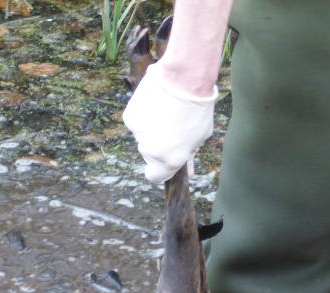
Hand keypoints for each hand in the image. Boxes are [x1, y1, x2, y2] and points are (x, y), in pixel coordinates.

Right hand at [123, 62, 216, 183]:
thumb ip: (188, 152)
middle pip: (150, 154)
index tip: (166, 160)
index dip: (161, 170)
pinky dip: (143, 115)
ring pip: (142, 137)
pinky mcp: (129, 117)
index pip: (156, 176)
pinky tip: (154, 104)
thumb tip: (185, 166)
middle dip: (159, 145)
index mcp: (170, 160)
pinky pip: (136, 121)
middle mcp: (150, 151)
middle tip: (171, 127)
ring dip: (151, 128)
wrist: (182, 79)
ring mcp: (138, 134)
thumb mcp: (200, 136)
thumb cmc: (198, 108)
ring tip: (165, 111)